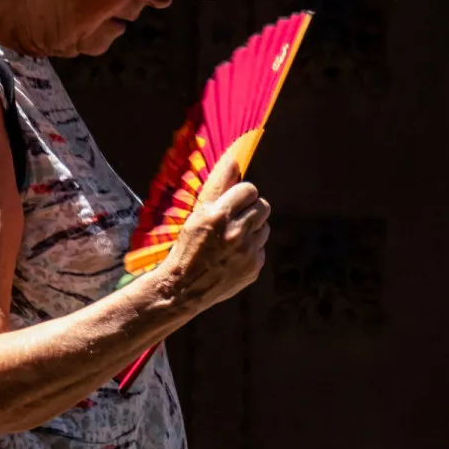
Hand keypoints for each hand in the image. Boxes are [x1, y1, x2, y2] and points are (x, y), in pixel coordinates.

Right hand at [159, 144, 269, 310]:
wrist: (182, 288)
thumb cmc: (187, 246)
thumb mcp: (196, 213)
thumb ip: (218, 186)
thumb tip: (235, 159)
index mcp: (218, 215)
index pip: (249, 189)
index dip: (243, 193)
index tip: (236, 199)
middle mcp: (235, 232)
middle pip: (263, 206)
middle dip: (251, 209)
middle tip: (237, 217)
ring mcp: (247, 252)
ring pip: (265, 227)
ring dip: (253, 229)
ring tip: (233, 238)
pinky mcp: (254, 267)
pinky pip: (261, 248)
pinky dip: (251, 250)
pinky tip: (233, 256)